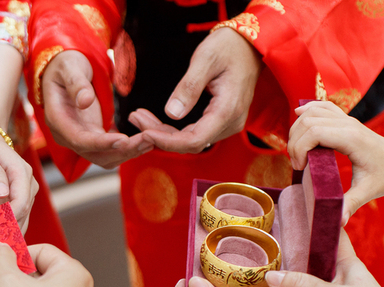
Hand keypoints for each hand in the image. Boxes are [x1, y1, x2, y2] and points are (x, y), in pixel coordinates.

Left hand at [0, 124, 38, 232]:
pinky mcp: (20, 196)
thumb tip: (2, 194)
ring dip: (11, 230)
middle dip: (11, 229)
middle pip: (24, 212)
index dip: (10, 219)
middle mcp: (28, 182)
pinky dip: (10, 226)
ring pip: (23, 216)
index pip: (21, 202)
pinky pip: (18, 214)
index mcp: (21, 172)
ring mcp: (26, 190)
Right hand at [42, 51, 152, 167]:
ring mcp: (81, 139)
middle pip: (95, 154)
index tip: (124, 139)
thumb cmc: (65, 65)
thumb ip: (76, 84)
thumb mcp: (69, 67)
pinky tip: (146, 140)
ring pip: (106, 157)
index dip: (102, 143)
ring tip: (151, 140)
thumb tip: (85, 102)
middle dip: (122, 151)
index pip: (79, 140)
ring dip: (128, 153)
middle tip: (147, 140)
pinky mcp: (93, 138)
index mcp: (58, 120)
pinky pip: (111, 150)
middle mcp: (68, 136)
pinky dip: (128, 148)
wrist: (63, 70)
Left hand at [132, 28, 260, 153]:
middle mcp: (230, 123)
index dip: (167, 142)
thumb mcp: (206, 59)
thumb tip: (171, 114)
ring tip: (139, 117)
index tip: (144, 133)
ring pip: (190, 140)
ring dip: (164, 133)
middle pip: (189, 143)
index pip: (194, 140)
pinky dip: (173, 129)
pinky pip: (194, 132)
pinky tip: (154, 120)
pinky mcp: (221, 121)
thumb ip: (189, 87)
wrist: (249, 45)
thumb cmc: (228, 47)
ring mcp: (227, 124)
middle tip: (135, 118)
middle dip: (160, 135)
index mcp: (228, 111)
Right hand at [288, 100, 383, 224]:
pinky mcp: (346, 120)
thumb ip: (350, 205)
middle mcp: (349, 124)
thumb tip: (336, 222)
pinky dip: (308, 110)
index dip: (299, 149)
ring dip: (297, 129)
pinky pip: (322, 107)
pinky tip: (299, 115)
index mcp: (352, 139)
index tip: (300, 169)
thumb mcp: (369, 192)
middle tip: (298, 165)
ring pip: (312, 112)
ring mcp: (347, 120)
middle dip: (294, 142)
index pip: (314, 132)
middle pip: (308, 121)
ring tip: (298, 151)